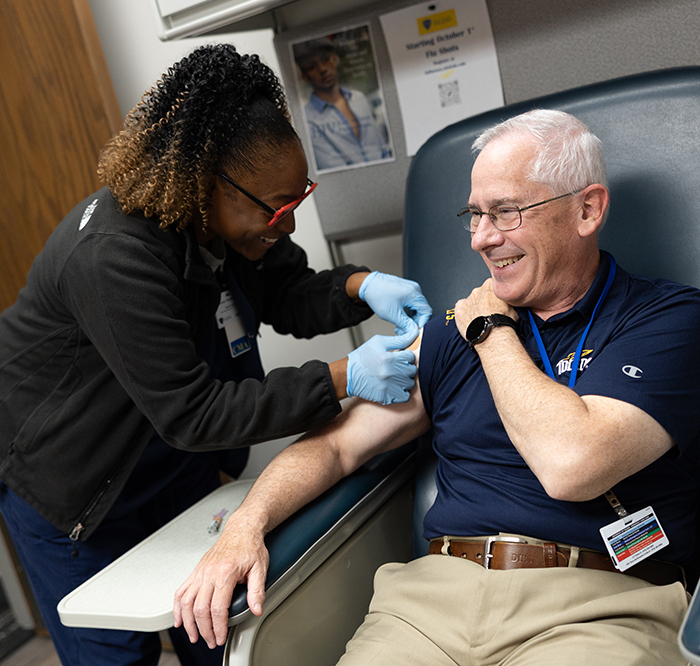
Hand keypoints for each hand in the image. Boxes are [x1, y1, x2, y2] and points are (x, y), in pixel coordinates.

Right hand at [173, 522, 268, 648]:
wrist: (241, 529)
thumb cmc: (250, 545)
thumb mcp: (260, 568)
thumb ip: (257, 591)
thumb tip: (257, 609)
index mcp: (225, 572)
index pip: (217, 608)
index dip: (218, 627)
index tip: (221, 637)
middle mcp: (209, 572)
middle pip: (200, 609)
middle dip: (204, 630)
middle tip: (211, 641)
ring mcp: (200, 572)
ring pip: (186, 602)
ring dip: (189, 623)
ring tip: (195, 636)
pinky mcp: (196, 571)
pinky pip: (181, 591)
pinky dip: (177, 608)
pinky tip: (179, 619)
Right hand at [346, 327, 418, 404]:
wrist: (347, 375)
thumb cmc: (362, 357)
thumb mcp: (378, 342)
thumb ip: (397, 340)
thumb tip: (413, 336)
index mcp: (389, 358)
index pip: (411, 357)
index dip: (406, 356)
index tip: (401, 357)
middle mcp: (390, 373)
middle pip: (412, 371)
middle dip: (407, 368)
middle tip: (398, 367)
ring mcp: (389, 386)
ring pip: (410, 384)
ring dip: (405, 380)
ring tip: (396, 377)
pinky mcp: (386, 397)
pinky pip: (405, 397)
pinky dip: (403, 392)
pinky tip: (396, 387)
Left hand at [359, 272, 431, 333]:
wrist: (368, 285)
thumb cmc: (377, 296)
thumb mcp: (393, 315)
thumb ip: (406, 325)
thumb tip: (414, 332)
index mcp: (414, 293)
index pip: (426, 312)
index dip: (421, 324)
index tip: (414, 331)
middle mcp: (415, 289)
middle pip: (422, 310)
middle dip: (414, 322)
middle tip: (404, 330)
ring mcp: (411, 288)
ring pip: (417, 307)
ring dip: (410, 318)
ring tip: (399, 325)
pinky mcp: (406, 289)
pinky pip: (412, 303)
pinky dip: (408, 312)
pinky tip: (400, 317)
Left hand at [454, 278, 517, 339]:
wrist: (494, 336)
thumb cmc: (505, 322)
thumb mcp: (514, 306)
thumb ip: (508, 298)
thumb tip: (511, 300)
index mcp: (490, 285)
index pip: (491, 286)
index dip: (494, 296)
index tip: (496, 303)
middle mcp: (477, 290)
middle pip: (480, 294)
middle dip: (484, 302)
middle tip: (489, 313)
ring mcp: (467, 300)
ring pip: (470, 302)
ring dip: (474, 308)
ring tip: (481, 320)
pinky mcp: (459, 311)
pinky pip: (460, 308)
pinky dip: (464, 313)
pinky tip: (471, 320)